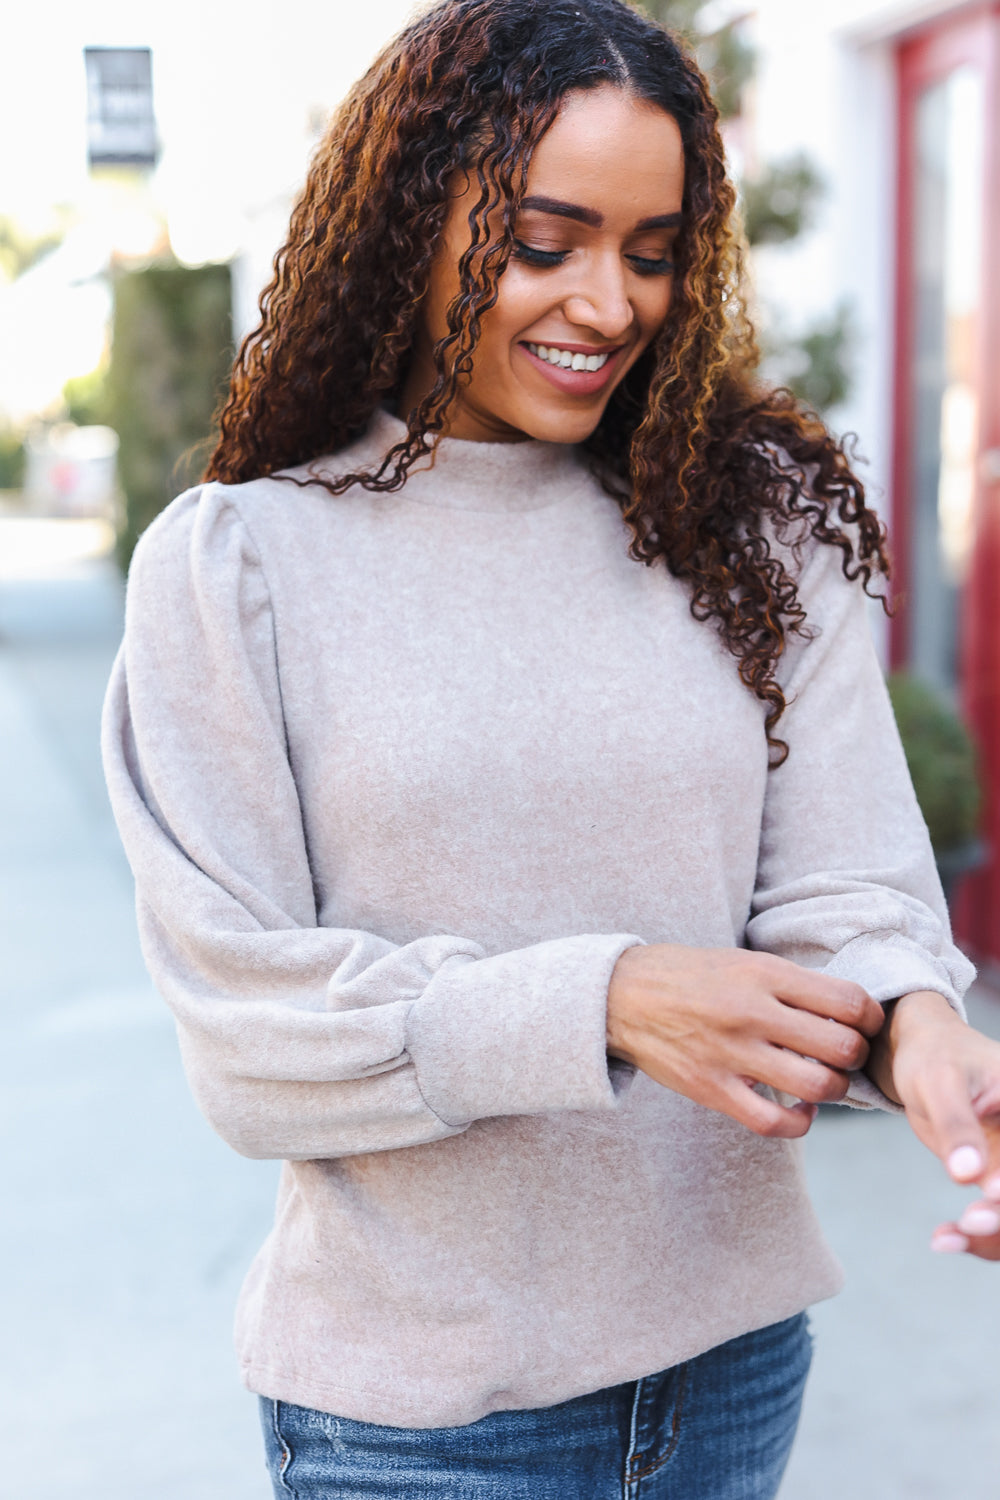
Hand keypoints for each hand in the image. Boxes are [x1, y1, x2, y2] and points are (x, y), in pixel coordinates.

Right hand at [606, 945, 882, 1138]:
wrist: (621, 996)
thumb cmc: (689, 976)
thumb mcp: (743, 961)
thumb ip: (791, 984)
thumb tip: (848, 1010)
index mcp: (763, 974)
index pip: (847, 1000)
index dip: (870, 1017)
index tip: (864, 1024)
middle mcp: (751, 1012)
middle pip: (840, 1046)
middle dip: (855, 1055)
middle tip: (845, 1055)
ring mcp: (731, 1054)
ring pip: (816, 1086)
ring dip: (833, 1089)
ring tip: (824, 1080)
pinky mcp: (712, 1089)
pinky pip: (774, 1122)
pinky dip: (800, 1122)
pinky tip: (799, 1109)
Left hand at [869, 990, 999, 1260]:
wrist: (925, 1056)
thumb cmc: (935, 1057)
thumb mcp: (939, 1080)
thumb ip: (956, 1124)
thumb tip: (968, 1174)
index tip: (992, 1195)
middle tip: (970, 1222)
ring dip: (993, 1237)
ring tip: (947, 1236)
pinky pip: (999, 1220)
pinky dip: (980, 1238)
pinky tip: (944, 1238)